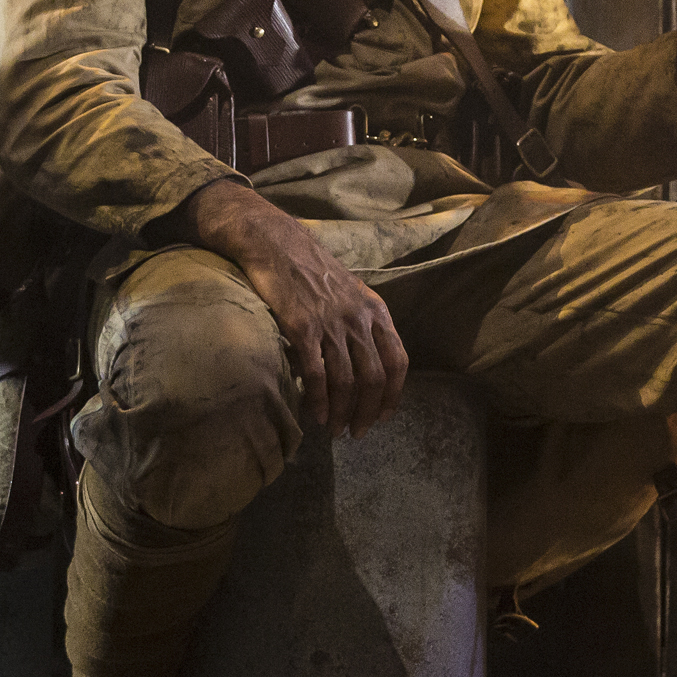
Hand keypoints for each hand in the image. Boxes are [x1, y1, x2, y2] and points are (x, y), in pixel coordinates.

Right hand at [168, 177, 408, 436]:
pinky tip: (315, 415)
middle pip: (374, 378)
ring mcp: (331, 323)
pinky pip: (317, 373)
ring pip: (347, 381)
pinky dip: (318, 400)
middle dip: (368, 411)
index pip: (398, 361)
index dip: (393, 394)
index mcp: (376, 311)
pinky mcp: (302, 327)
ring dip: (343, 412)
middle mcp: (359, 319)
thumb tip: (367, 362)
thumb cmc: (312, 270)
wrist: (277, 244)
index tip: (383, 416)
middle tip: (356, 432)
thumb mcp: (351, 293)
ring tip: (335, 429)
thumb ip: (363, 323)